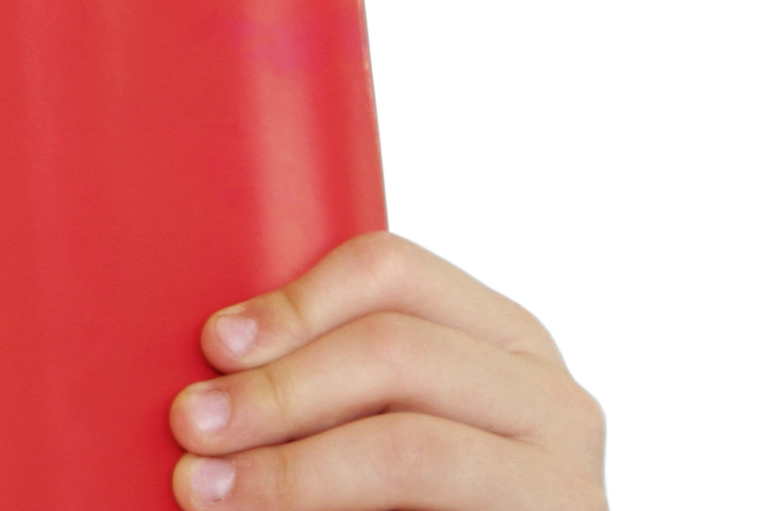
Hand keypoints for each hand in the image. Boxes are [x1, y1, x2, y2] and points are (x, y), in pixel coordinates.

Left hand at [172, 230, 603, 507]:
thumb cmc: (401, 497)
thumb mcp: (369, 420)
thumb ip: (322, 382)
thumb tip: (204, 365)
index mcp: (497, 337)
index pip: (391, 269)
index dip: (295, 299)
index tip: (214, 342)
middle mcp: (547, 395)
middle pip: (393, 350)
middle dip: (277, 388)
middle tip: (192, 426)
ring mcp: (564, 477)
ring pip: (407, 445)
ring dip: (290, 468)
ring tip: (208, 490)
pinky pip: (426, 507)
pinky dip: (332, 510)